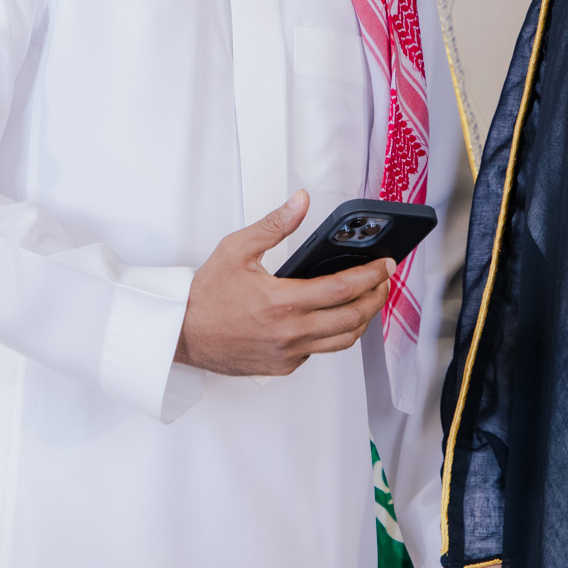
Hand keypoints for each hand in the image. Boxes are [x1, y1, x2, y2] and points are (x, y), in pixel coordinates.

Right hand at [174, 191, 394, 376]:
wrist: (181, 334)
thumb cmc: (206, 294)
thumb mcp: (237, 248)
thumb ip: (275, 224)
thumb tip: (300, 201)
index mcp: (284, 301)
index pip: (343, 289)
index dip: (371, 275)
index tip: (386, 264)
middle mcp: (291, 332)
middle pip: (353, 318)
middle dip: (376, 298)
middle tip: (384, 281)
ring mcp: (288, 353)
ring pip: (342, 341)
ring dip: (361, 320)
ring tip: (367, 300)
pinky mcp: (283, 366)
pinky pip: (319, 351)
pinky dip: (332, 335)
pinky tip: (330, 318)